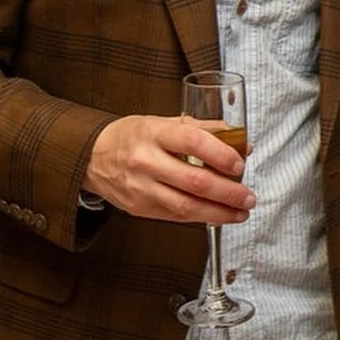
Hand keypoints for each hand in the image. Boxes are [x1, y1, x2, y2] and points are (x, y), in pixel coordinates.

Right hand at [83, 114, 255, 223]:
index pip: (193, 142)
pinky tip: (218, 215)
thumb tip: (239, 141)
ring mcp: (141, 188)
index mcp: (153, 133)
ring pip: (186, 206)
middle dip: (228, 192)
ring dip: (219, 212)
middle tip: (248, 197)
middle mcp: (146, 161)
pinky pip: (176, 217)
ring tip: (240, 212)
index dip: (220, 154)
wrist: (92, 156)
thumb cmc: (132, 136)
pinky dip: (201, 218)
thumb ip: (203, 130)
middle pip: (194, 181)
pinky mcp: (139, 208)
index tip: (240, 163)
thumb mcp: (164, 122)